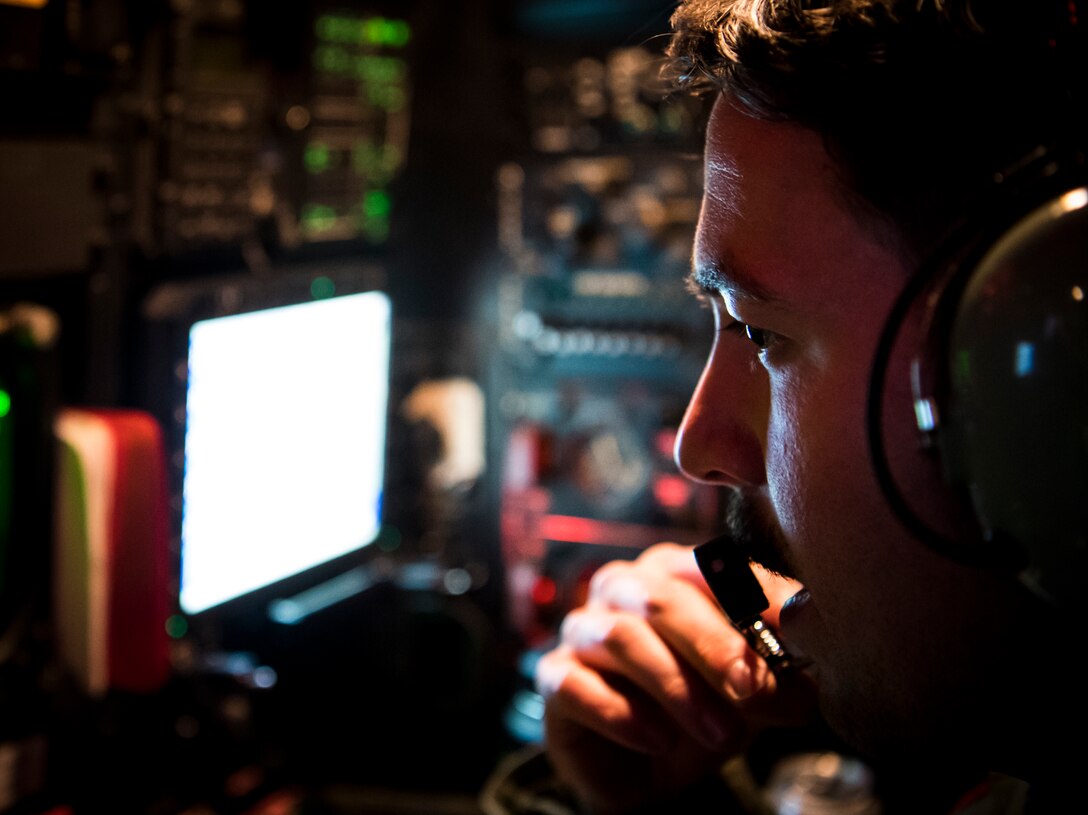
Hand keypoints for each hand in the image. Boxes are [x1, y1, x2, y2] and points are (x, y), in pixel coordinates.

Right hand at [535, 542, 817, 813]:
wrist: (646, 766)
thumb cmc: (702, 705)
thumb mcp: (752, 688)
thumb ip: (782, 670)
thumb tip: (820, 669)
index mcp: (671, 572)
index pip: (708, 568)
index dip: (750, 599)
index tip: (791, 639)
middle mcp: (621, 588)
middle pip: (661, 599)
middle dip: (713, 646)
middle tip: (752, 693)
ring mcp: (582, 629)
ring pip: (621, 639)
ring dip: (676, 688)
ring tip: (721, 736)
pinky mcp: (555, 678)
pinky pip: (576, 684)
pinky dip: (621, 715)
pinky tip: (659, 741)